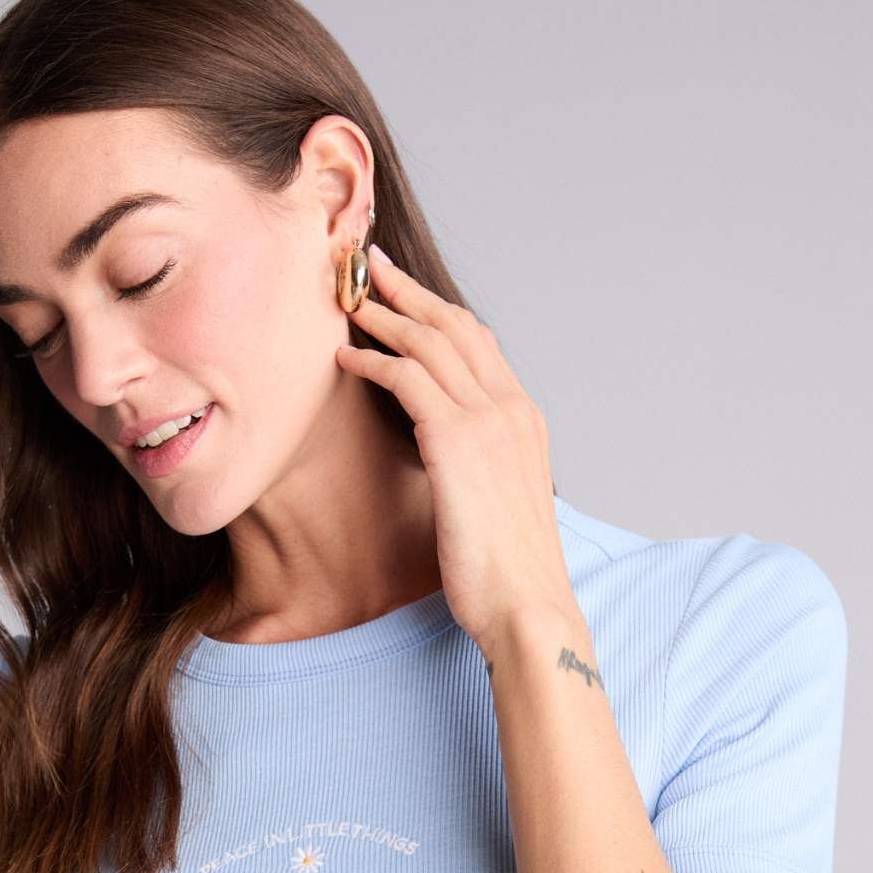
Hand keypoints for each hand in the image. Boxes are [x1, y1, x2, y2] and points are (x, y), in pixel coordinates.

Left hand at [334, 244, 579, 651]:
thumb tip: (449, 466)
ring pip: (428, 343)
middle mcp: (510, 408)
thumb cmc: (508, 574)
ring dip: (384, 314)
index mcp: (524, 420)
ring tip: (347, 297)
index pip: (478, 344)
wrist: (526, 607)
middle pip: (453, 327)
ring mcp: (487, 421)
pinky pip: (406, 380)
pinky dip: (373, 360)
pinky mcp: (455, 443)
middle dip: (408, 291)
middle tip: (368, 266)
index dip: (437, 311)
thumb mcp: (498, 505)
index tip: (405, 293)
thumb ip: (479, 469)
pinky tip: (345, 356)